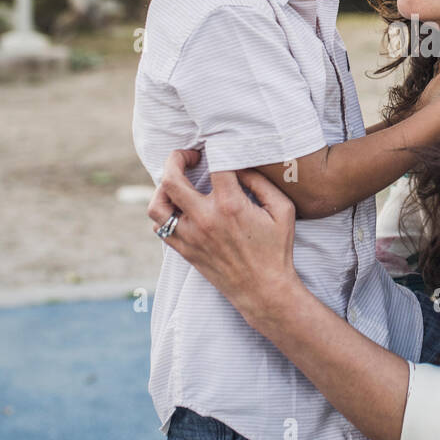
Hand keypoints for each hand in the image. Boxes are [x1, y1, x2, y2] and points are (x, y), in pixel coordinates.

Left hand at [147, 149, 300, 328]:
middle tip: (188, 155)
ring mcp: (191, 236)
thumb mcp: (282, 210)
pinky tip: (177, 207)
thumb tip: (240, 166)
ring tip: (176, 182)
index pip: (214, 165)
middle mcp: (205, 219)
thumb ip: (262, 183)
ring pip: (157, 204)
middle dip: (176, 158)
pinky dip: (164, 212)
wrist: (263, 290)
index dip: (215, 150)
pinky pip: (160, 226)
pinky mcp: (184, 250)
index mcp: (231, 206)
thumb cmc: (276, 249)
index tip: (217, 149)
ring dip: (162, 187)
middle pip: (171, 179)